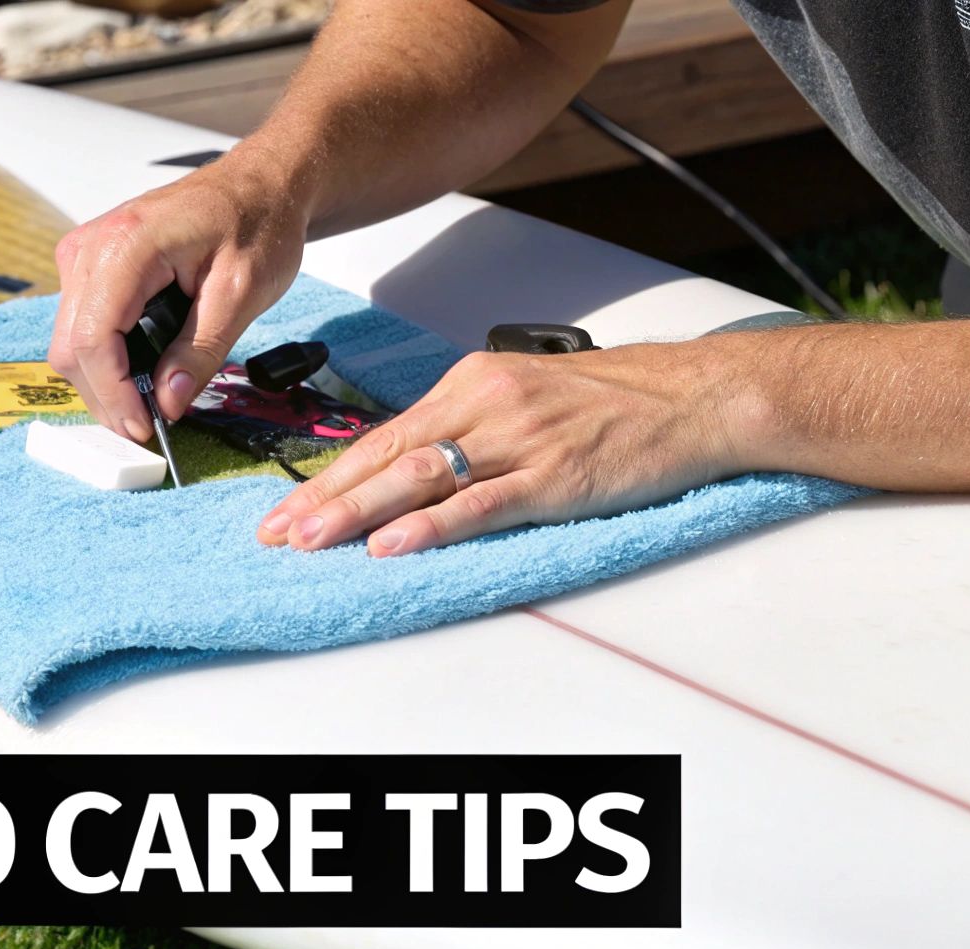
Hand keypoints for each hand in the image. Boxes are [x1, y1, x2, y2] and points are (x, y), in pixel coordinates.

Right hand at [48, 149, 310, 438]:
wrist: (259, 186)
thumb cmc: (256, 223)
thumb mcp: (243, 293)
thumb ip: (201, 351)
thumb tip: (168, 403)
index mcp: (127, 246)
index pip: (92, 339)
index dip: (113, 395)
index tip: (145, 428)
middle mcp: (92, 246)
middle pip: (71, 347)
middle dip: (107, 396)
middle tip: (152, 425)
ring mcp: (85, 254)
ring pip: (72, 341)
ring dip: (107, 380)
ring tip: (155, 398)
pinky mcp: (92, 265)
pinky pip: (84, 324)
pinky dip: (109, 357)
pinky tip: (147, 367)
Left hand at [256, 339, 754, 555]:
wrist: (692, 394)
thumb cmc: (617, 398)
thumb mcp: (528, 394)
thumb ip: (472, 425)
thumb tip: (418, 464)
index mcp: (474, 382)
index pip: (386, 436)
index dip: (330, 476)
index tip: (287, 507)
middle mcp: (486, 405)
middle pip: (388, 456)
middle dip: (325, 499)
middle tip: (277, 533)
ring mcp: (518, 441)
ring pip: (421, 478)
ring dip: (358, 513)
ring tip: (312, 541)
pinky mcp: (553, 478)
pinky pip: (481, 505)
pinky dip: (432, 525)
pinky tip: (394, 544)